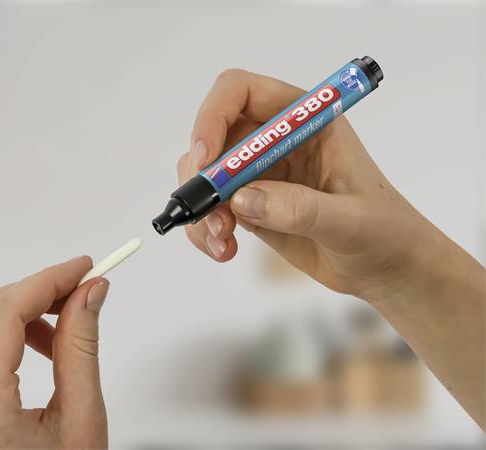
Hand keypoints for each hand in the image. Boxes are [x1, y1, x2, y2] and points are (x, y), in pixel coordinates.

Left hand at [0, 256, 108, 448]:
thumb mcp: (82, 419)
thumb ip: (81, 346)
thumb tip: (90, 292)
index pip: (5, 314)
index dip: (47, 280)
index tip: (82, 269)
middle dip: (34, 290)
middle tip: (77, 290)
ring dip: (10, 309)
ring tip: (52, 327)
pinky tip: (16, 340)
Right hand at [178, 68, 434, 300]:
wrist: (388, 268)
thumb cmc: (385, 232)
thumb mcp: (352, 221)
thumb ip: (300, 208)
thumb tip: (242, 199)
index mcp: (304, 120)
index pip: (241, 92)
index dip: (213, 116)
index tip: (205, 159)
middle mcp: (274, 141)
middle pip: (212, 136)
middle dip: (202, 176)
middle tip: (212, 215)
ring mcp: (259, 174)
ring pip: (204, 176)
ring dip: (202, 209)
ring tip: (222, 241)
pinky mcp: (250, 206)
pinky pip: (210, 209)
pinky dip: (205, 230)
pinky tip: (224, 251)